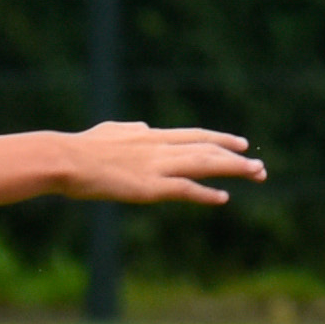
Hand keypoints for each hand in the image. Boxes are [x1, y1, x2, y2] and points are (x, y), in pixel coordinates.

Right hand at [59, 123, 265, 205]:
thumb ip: (131, 128)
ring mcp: (157, 166)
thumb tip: (146, 125)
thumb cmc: (81, 147)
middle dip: (236, 158)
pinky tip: (222, 197)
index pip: (195, 135)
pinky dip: (205, 193)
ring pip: (204, 164)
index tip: (241, 143)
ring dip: (233, 169)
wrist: (66, 159)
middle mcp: (160, 147)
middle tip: (259, 167)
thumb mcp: (110, 130)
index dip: (221, 139)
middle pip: (207, 149)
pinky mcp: (149, 187)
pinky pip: (185, 189)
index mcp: (150, 135)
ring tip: (257, 174)